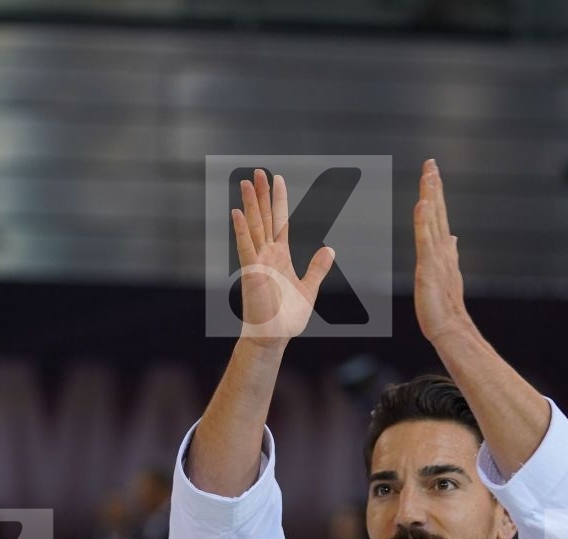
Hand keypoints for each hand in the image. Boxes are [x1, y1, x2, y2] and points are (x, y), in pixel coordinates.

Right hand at [231, 169, 334, 345]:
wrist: (273, 337)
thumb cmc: (287, 319)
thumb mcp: (309, 289)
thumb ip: (318, 268)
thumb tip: (330, 249)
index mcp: (280, 257)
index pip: (280, 222)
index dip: (279, 201)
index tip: (277, 180)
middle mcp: (267, 255)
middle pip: (264, 218)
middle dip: (262, 195)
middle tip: (259, 172)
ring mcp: (258, 262)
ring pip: (254, 226)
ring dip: (250, 204)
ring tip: (247, 181)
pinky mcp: (252, 272)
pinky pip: (246, 247)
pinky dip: (241, 230)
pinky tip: (237, 212)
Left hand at [413, 159, 472, 344]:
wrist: (450, 327)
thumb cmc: (445, 305)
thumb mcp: (446, 273)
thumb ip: (449, 252)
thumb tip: (453, 237)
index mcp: (443, 249)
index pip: (439, 214)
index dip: (436, 193)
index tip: (432, 172)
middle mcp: (443, 248)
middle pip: (438, 211)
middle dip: (434, 186)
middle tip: (430, 162)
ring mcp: (437, 256)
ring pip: (433, 220)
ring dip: (431, 196)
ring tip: (428, 174)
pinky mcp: (429, 266)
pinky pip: (426, 239)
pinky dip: (424, 220)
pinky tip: (423, 203)